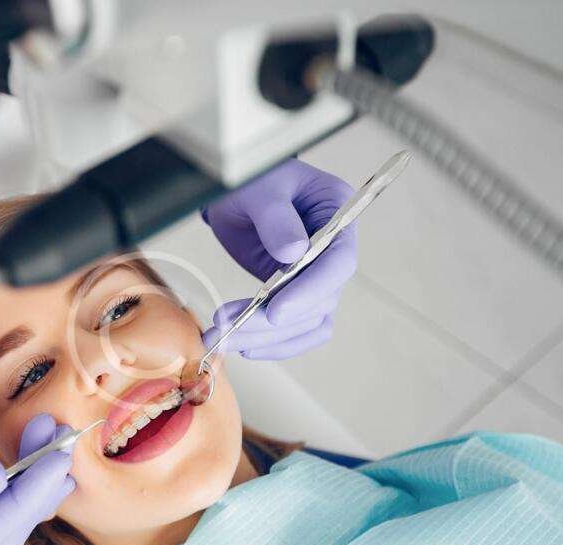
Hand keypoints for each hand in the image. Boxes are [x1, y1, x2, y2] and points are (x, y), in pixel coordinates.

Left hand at [202, 159, 356, 359]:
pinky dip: (273, 343)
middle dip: (273, 322)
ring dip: (266, 337)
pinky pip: (298, 329)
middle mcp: (335, 250)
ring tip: (223, 339)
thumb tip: (293, 253)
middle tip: (228, 329)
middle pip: (320, 301)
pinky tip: (244, 344)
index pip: (339, 262)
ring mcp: (318, 275)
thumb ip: (276, 217)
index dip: (310, 291)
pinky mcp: (298, 293)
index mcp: (337, 213)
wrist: (236, 196)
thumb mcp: (259, 189)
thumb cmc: (252, 181)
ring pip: (307, 322)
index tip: (275, 312)